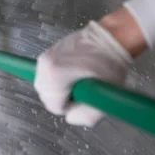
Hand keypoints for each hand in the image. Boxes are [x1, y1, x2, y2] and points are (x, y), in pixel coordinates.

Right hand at [34, 7, 145, 126]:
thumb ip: (85, 117)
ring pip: (46, 86)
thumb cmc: (109, 65)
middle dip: (63, 97)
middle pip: (46, 95)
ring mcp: (44, 57)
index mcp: (54, 76)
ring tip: (78, 79)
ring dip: (60, 88)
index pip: (54, 106)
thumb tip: (70, 117)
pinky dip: (58, 78)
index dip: (71, 106)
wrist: (110, 37)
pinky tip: (74, 72)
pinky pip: (48, 75)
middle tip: (82, 89)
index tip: (85, 95)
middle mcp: (44, 66)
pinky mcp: (48, 52)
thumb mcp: (103, 97)